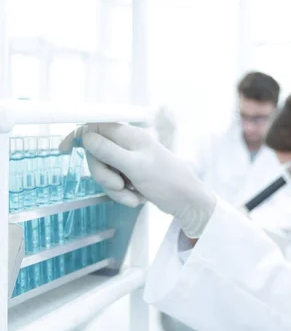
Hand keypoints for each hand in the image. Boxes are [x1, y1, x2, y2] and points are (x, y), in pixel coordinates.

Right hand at [60, 123, 216, 237]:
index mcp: (129, 136)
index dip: (77, 136)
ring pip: (104, 173)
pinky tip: (139, 199)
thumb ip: (109, 151)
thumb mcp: (135, 166)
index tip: (63, 151)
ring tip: (133, 197)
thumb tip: (85, 136)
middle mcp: (128, 145)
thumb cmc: (167, 181)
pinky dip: (123, 195)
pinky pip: (115, 184)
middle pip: (96, 155)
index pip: (95, 127)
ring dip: (115, 189)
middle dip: (103, 175)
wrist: (188, 203)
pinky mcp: (132, 177)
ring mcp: (130, 162)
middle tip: (118, 186)